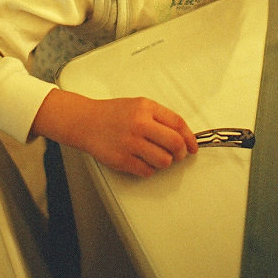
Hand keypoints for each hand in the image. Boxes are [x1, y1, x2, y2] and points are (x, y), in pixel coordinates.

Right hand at [32, 89, 198, 177]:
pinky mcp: (122, 159)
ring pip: (164, 161)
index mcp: (146, 108)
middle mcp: (139, 124)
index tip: (193, 146)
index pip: (178, 124)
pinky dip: (149, 170)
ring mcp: (130, 143)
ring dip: (165, 163)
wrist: (85, 121)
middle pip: (175, 144)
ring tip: (157, 158)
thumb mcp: (138, 105)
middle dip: (181, 153)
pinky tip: (142, 161)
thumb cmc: (112, 114)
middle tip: (178, 155)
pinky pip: (147, 171)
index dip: (190, 138)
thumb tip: (183, 136)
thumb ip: (160, 117)